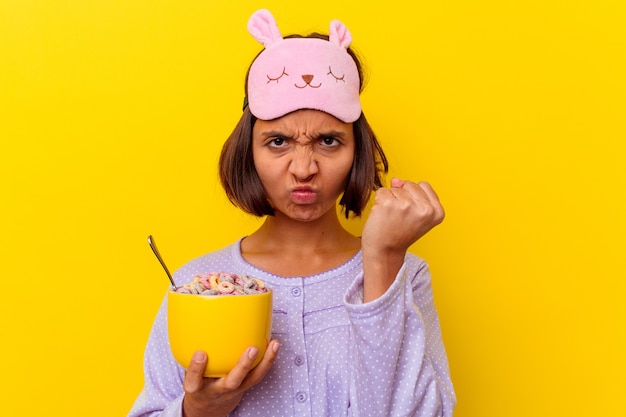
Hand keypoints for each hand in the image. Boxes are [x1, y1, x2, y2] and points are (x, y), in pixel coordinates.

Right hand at [182, 340, 280, 416]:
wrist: (209, 408)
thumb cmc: (199, 384)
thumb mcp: (188, 374)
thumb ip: (190, 357)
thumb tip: (192, 326)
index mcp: (198, 388)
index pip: (194, 381)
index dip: (197, 368)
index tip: (200, 353)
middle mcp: (218, 391)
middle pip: (231, 382)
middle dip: (242, 366)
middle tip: (252, 349)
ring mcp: (235, 389)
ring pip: (252, 379)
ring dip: (265, 362)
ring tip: (274, 344)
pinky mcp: (246, 385)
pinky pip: (259, 374)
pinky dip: (268, 360)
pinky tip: (273, 345)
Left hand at [361, 179, 443, 300]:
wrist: (384, 252)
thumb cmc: (399, 233)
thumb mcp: (416, 214)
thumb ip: (412, 193)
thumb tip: (396, 180)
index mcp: (437, 212)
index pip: (423, 185)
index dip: (414, 197)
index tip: (410, 215)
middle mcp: (424, 208)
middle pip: (409, 185)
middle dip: (402, 198)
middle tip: (400, 219)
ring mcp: (406, 205)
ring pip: (394, 188)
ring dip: (390, 201)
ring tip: (392, 219)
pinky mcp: (388, 204)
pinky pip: (382, 191)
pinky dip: (379, 202)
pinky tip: (383, 217)